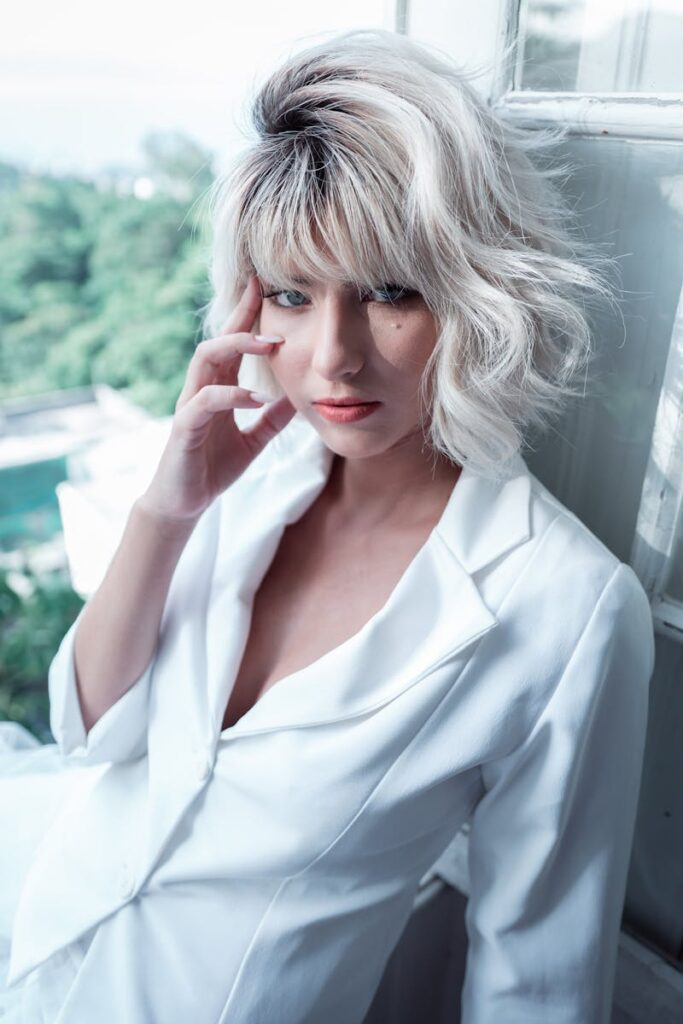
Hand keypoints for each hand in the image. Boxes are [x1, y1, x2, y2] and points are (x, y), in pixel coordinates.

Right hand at [138, 276, 294, 523]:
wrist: (184, 503)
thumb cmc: (212, 468)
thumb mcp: (254, 440)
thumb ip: (273, 418)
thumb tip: (300, 398)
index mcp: (217, 388)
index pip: (231, 342)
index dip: (245, 313)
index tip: (264, 285)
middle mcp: (200, 389)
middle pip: (217, 339)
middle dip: (241, 317)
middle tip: (269, 299)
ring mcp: (190, 405)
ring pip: (205, 359)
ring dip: (237, 347)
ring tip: (270, 344)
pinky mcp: (184, 427)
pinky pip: (206, 401)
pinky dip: (232, 395)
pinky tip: (257, 398)